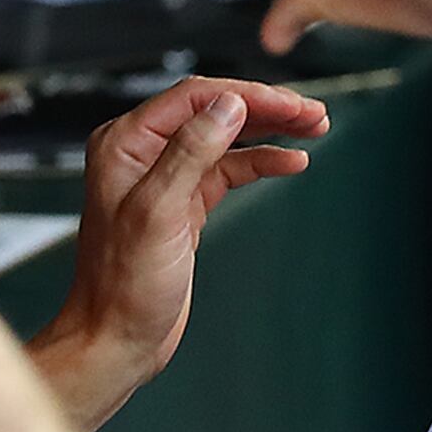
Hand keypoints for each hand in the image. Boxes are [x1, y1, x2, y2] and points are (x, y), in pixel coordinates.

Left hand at [28, 76, 328, 419]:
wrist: (118, 336)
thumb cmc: (124, 284)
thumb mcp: (159, 212)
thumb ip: (191, 152)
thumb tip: (229, 105)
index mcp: (125, 143)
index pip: (194, 98)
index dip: (247, 95)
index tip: (290, 103)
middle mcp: (143, 152)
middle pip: (215, 112)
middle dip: (267, 108)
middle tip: (313, 113)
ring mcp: (165, 177)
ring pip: (227, 138)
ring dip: (271, 130)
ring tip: (314, 128)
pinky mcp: (185, 203)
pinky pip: (229, 169)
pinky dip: (262, 162)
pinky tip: (291, 161)